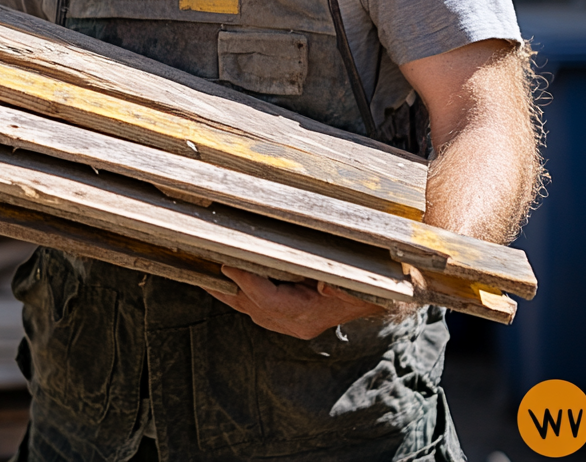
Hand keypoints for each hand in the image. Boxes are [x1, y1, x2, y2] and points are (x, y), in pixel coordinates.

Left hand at [203, 267, 382, 339]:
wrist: (381, 295)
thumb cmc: (366, 279)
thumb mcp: (349, 273)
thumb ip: (331, 274)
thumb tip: (319, 273)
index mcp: (310, 313)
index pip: (269, 301)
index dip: (246, 282)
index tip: (227, 263)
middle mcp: (297, 322)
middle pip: (251, 307)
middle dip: (226, 288)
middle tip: (204, 264)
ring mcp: (291, 322)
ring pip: (250, 309)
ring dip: (228, 291)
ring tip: (205, 270)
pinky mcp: (288, 317)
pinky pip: (257, 307)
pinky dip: (240, 292)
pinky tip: (225, 278)